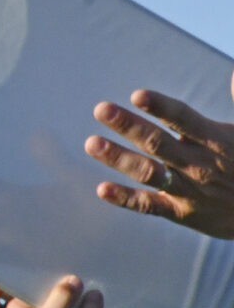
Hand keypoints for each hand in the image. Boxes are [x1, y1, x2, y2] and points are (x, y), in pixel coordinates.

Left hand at [86, 74, 233, 238]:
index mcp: (215, 141)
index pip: (184, 119)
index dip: (161, 107)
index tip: (137, 95)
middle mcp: (198, 165)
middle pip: (159, 143)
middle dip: (129, 126)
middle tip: (100, 109)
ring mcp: (187, 190)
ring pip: (149, 173)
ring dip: (119, 158)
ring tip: (92, 143)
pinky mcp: (179, 212)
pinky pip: (150, 206)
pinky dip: (125, 199)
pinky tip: (101, 189)